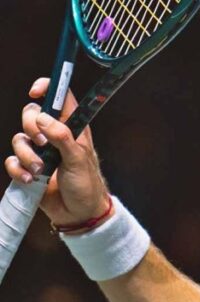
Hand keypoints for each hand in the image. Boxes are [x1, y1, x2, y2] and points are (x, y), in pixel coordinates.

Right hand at [3, 77, 108, 225]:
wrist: (79, 214)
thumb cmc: (87, 185)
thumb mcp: (79, 160)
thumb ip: (63, 137)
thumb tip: (43, 118)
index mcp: (71, 128)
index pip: (59, 97)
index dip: (46, 88)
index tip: (35, 92)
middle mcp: (54, 136)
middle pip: (31, 114)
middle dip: (31, 127)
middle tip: (43, 144)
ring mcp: (40, 152)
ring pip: (18, 139)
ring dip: (26, 154)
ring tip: (40, 170)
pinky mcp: (28, 168)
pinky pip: (11, 161)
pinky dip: (17, 169)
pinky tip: (31, 180)